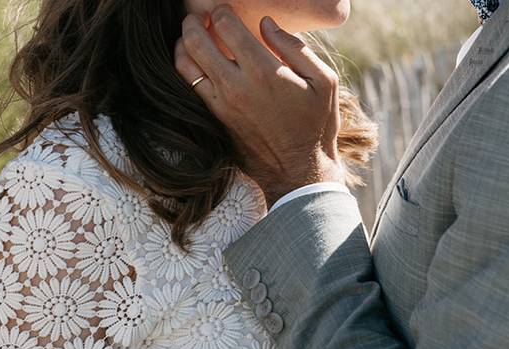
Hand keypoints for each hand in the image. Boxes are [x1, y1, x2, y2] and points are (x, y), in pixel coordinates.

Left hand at [175, 5, 344, 206]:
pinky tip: (197, 60)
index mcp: (264, 70)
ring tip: (194, 35)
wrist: (299, 171)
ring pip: (185, 62)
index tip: (225, 10)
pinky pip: (190, 84)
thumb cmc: (316, 126)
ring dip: (185, 42)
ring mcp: (222, 103)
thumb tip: (267, 24)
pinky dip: (186, 66)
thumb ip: (295, 48)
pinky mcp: (216, 117)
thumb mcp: (323, 82)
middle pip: (195, 39)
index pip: (226, 25)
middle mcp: (236, 85)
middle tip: (202, 16)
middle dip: (194, 21)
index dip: (221, 11)